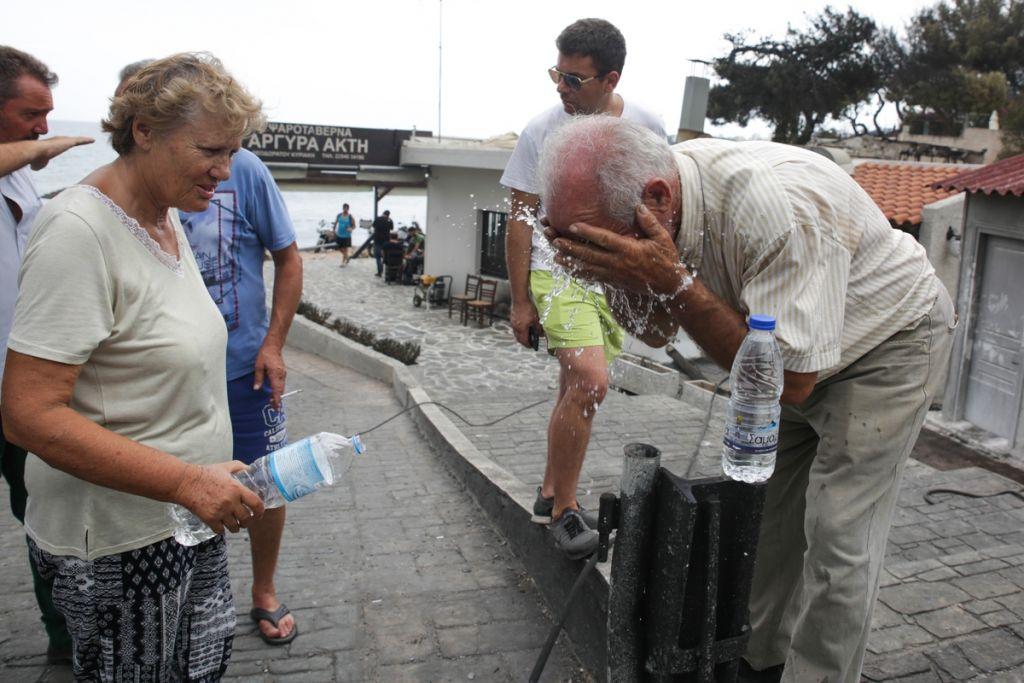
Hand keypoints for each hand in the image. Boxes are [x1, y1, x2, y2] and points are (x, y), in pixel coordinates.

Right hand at [30, 136, 94, 170]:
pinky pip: (80, 140)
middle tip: (79, 140)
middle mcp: (56, 141)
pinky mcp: (69, 141)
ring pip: (75, 140)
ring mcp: (63, 140)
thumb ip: (38, 165)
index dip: (61, 145)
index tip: (65, 145)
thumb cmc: (35, 159)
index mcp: (50, 145)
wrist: (35, 152)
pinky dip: (86, 140)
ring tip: (90, 140)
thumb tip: (34, 168)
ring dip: (83, 140)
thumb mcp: (37, 164)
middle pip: (67, 140)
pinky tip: (93, 140)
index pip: (57, 145)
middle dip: (72, 140)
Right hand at [173, 461, 264, 534]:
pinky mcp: (209, 519)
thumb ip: (240, 467)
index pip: (256, 504)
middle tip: (246, 521)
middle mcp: (230, 502)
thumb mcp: (225, 467)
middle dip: (248, 522)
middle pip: (247, 519)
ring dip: (236, 527)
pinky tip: (221, 526)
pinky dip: (222, 530)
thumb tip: (250, 468)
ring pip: (235, 527)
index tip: (260, 514)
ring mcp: (220, 511)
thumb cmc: (206, 473)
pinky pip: (220, 531)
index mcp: (237, 489)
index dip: (261, 511)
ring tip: (234, 524)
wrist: (185, 482)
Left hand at [253, 343, 285, 409]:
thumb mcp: (258, 366)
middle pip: (281, 390)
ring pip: (282, 387)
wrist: (273, 346)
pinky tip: (275, 393)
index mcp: (275, 374)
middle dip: (278, 399)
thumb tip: (256, 389)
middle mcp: (281, 375)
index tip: (276, 406)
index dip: (277, 399)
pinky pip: (281, 383)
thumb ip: (258, 378)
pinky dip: (279, 390)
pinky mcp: (282, 373)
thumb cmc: (264, 355)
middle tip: (274, 408)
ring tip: (274, 402)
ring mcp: (283, 374)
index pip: (277, 389)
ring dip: (278, 395)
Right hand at [510, 299, 540, 348]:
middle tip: (529, 342)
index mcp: (521, 329)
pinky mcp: (512, 318)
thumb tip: (541, 334)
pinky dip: (519, 330)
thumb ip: (538, 328)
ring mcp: (513, 323)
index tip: (532, 347)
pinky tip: (524, 326)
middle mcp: (516, 328)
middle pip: (519, 338)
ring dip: (521, 336)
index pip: (524, 341)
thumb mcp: (536, 319)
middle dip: (523, 342)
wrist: (520, 299)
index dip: (528, 345)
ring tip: (527, 335)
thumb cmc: (528, 309)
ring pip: (516, 333)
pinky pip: (515, 327)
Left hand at [549, 204, 687, 297]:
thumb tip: (638, 206)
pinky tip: (569, 271)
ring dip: (570, 263)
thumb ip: (649, 222)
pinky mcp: (613, 282)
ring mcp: (614, 274)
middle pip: (589, 255)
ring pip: (587, 268)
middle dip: (570, 248)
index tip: (572, 226)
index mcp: (628, 250)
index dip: (587, 233)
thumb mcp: (662, 238)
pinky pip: (593, 278)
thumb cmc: (666, 259)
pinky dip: (579, 274)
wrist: (669, 286)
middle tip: (554, 241)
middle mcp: (618, 263)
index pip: (604, 239)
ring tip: (555, 257)